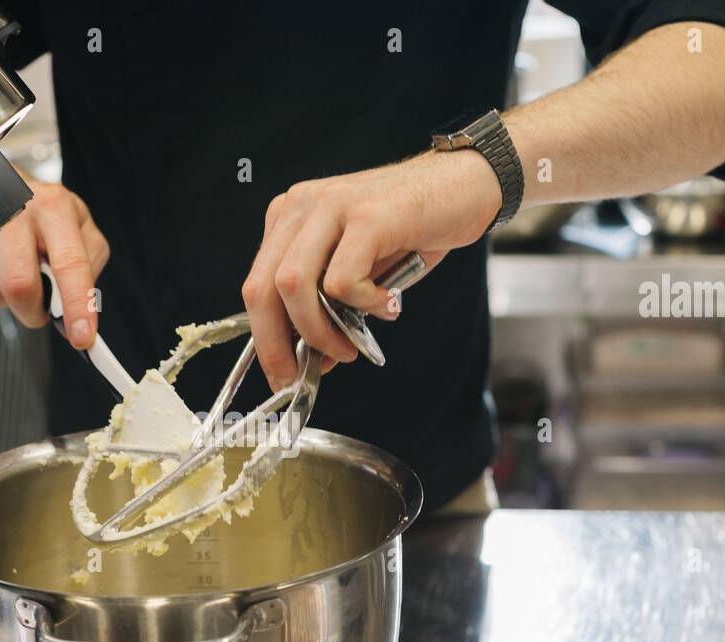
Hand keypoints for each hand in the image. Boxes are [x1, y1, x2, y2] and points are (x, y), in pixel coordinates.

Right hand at [0, 172, 108, 347]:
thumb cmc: (41, 214)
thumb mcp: (78, 228)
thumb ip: (88, 266)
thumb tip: (84, 308)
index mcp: (54, 206)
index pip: (69, 264)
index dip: (76, 305)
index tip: (82, 337)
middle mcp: (12, 206)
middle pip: (20, 286)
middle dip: (33, 311)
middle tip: (40, 307)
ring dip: (7, 301)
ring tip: (14, 277)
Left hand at [241, 149, 501, 388]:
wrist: (467, 184)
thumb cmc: (414, 229)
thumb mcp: (360, 272)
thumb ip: (330, 308)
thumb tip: (313, 358)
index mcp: (291, 217)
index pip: (257, 285)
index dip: (265, 338)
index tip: (281, 373)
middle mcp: (303, 206)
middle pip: (263, 288)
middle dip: (279, 344)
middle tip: (304, 374)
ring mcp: (332, 206)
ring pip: (294, 286)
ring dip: (320, 330)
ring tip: (349, 347)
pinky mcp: (367, 217)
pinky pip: (343, 281)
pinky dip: (364, 306)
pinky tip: (388, 305)